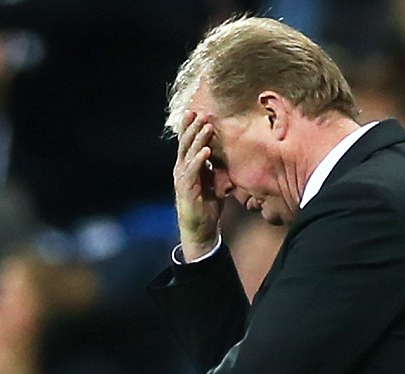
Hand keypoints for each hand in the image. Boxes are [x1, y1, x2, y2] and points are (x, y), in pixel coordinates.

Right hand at [174, 112, 222, 260]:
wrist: (200, 229)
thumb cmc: (207, 206)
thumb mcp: (213, 183)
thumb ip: (215, 169)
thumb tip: (223, 156)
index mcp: (187, 167)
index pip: (187, 143)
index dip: (190, 128)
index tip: (196, 112)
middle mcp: (181, 170)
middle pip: (185, 144)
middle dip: (193, 128)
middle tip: (201, 113)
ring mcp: (183, 179)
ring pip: (189, 154)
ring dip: (198, 139)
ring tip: (206, 126)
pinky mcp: (187, 189)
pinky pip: (193, 171)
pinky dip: (199, 159)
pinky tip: (207, 150)